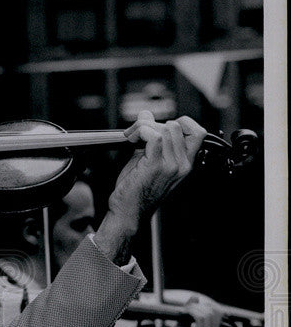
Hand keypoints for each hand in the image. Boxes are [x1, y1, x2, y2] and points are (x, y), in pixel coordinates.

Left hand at [95, 111, 206, 261]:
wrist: (128, 212)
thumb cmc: (136, 190)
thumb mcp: (148, 160)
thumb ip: (150, 137)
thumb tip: (146, 114)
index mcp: (185, 164)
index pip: (198, 133)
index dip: (181, 122)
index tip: (160, 127)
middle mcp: (182, 165)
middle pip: (177, 126)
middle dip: (154, 123)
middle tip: (137, 134)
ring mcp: (171, 166)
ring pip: (165, 129)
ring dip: (143, 127)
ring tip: (132, 137)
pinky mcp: (156, 166)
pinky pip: (153, 136)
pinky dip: (140, 132)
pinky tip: (131, 140)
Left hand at [160, 298, 224, 326]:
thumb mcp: (183, 323)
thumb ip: (190, 311)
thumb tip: (195, 297)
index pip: (219, 313)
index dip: (207, 305)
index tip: (193, 305)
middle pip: (216, 312)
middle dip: (201, 305)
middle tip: (188, 307)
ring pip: (207, 314)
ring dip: (194, 308)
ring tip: (184, 310)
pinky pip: (200, 318)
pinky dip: (191, 312)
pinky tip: (184, 312)